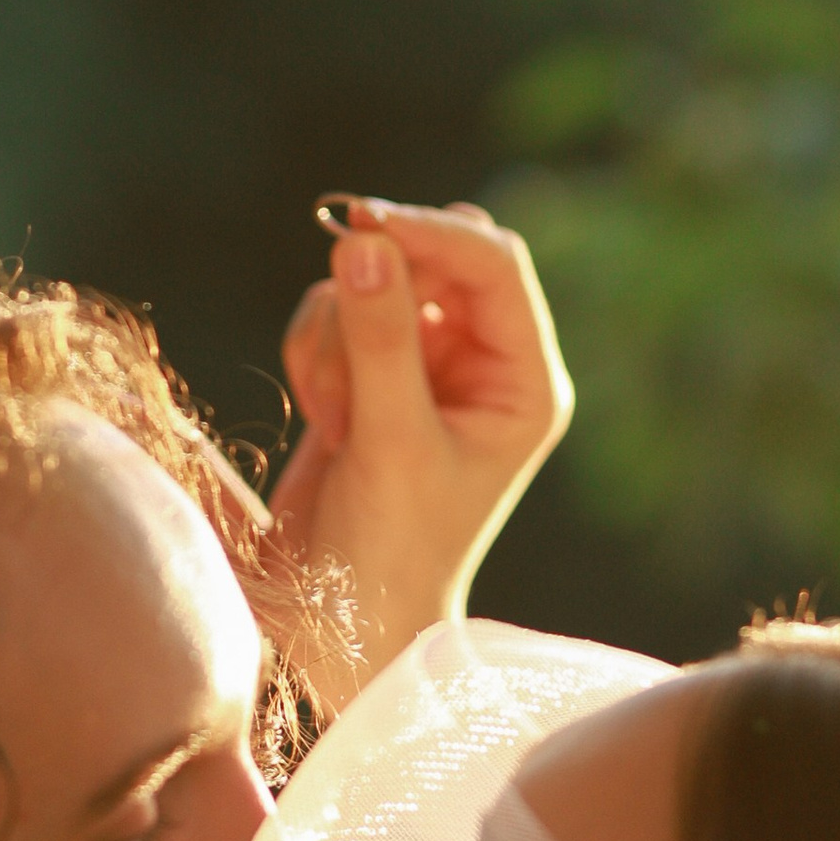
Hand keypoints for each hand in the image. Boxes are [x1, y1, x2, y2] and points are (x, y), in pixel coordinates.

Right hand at [267, 198, 573, 702]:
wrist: (341, 617)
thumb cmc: (391, 550)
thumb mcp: (391, 444)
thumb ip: (380, 340)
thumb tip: (362, 241)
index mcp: (525, 381)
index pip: (493, 263)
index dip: (429, 232)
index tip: (360, 223)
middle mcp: (486, 364)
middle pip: (433, 256)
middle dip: (376, 287)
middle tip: (340, 324)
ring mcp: (428, 364)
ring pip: (372, 281)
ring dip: (336, 336)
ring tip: (337, 422)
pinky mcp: (372, 371)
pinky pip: (334, 312)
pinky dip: (314, 353)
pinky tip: (323, 421)